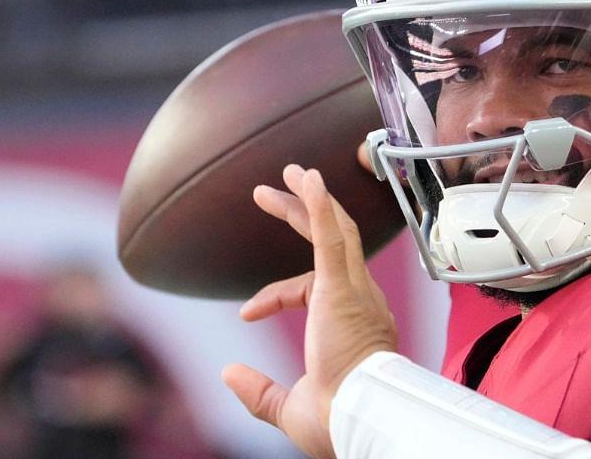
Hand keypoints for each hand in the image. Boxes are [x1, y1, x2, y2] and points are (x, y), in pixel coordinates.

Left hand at [222, 165, 397, 458]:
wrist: (362, 418)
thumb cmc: (340, 420)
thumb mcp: (290, 408)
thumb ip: (259, 391)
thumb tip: (228, 373)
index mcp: (352, 322)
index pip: (311, 287)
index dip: (275, 294)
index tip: (247, 312)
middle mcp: (359, 299)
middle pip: (334, 240)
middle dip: (306, 210)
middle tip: (284, 182)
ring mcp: (353, 290)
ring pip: (336, 229)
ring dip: (311, 197)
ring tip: (292, 170)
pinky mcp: (342, 287)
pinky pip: (332, 236)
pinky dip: (319, 206)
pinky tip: (307, 181)